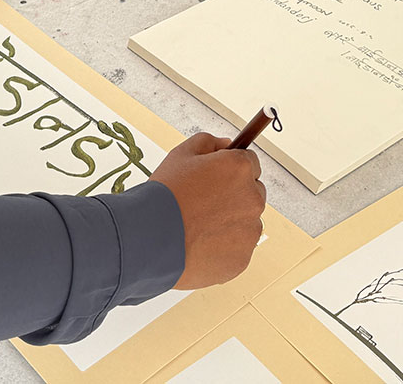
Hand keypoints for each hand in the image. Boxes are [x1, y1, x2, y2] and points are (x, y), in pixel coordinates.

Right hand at [149, 132, 264, 288]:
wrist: (150, 238)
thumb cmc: (165, 194)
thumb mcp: (181, 154)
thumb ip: (208, 143)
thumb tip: (228, 144)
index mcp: (240, 169)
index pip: (250, 163)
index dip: (231, 169)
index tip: (216, 178)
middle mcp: (253, 198)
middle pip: (252, 192)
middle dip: (234, 195)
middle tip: (204, 203)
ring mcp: (250, 231)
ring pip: (245, 222)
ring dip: (230, 222)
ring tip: (198, 226)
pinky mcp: (242, 259)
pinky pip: (237, 248)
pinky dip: (223, 247)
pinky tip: (199, 244)